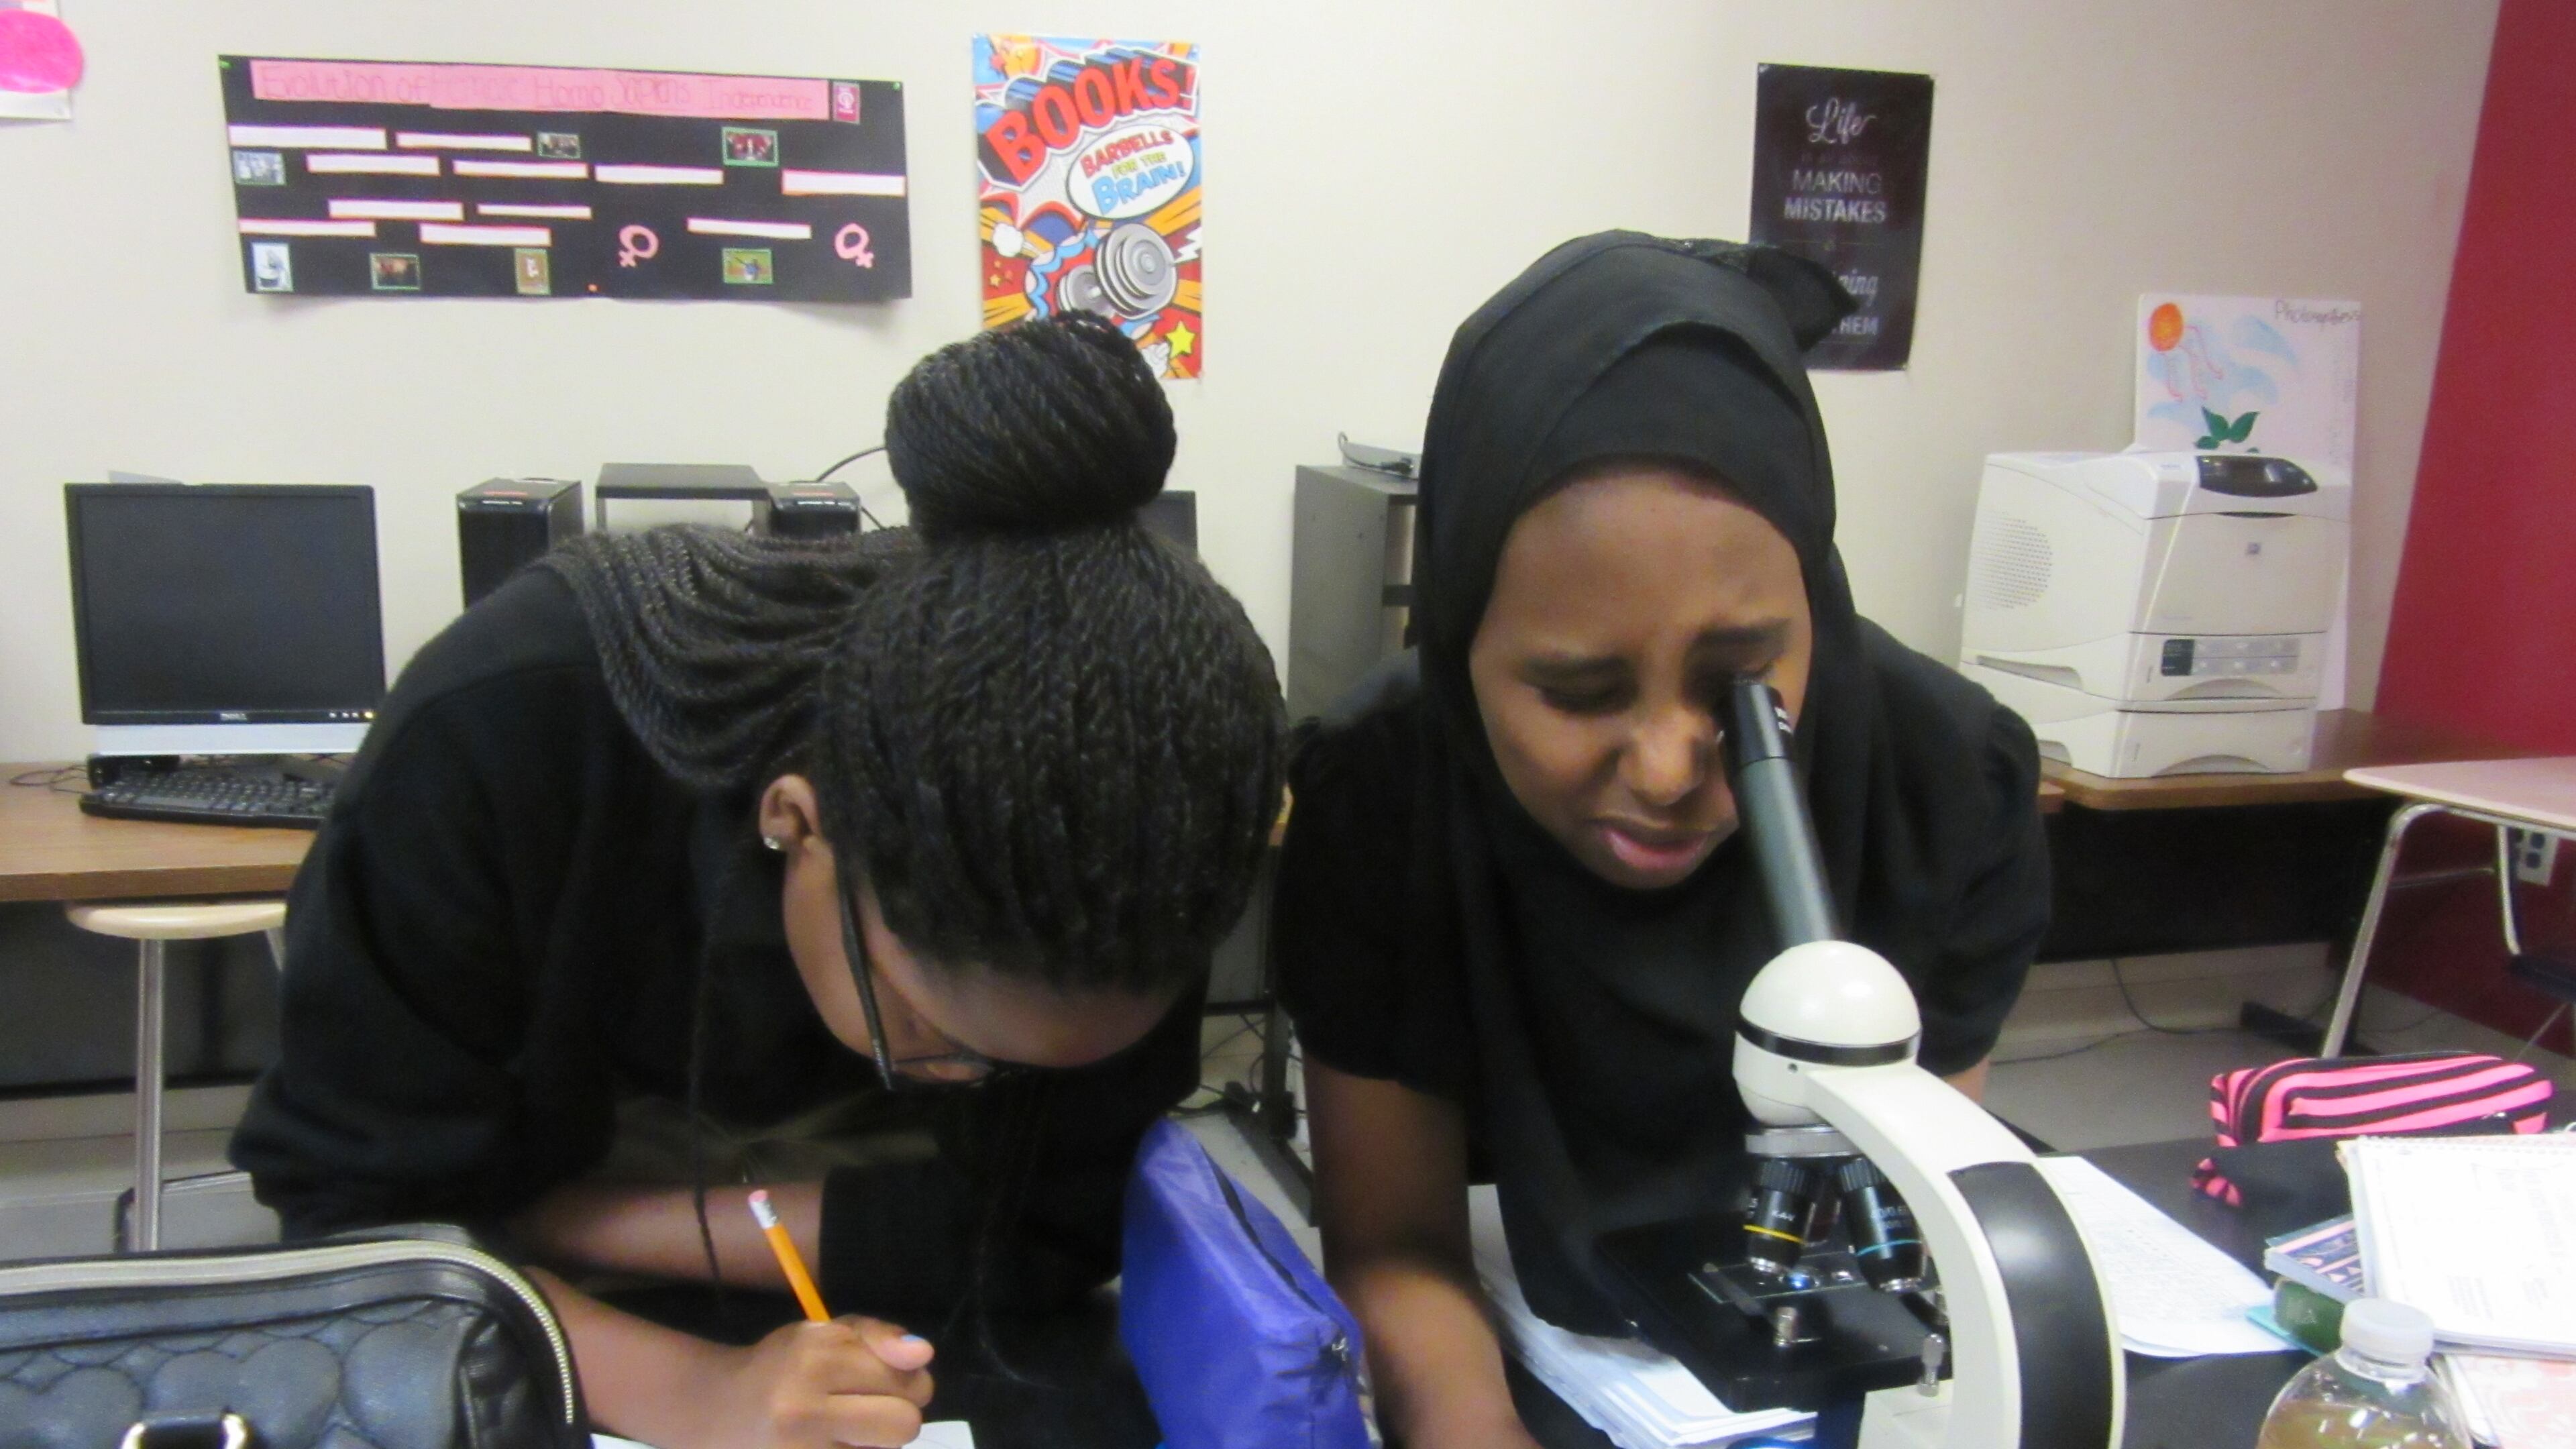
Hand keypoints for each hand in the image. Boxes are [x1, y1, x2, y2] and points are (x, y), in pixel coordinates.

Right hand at [681, 1316, 936, 1447]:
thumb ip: (879, 1337)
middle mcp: (802, 1410)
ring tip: (841, 1431)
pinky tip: (832, 1445)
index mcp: (815, 1358)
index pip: (908, 1379)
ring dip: (874, 1444)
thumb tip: (923, 1353)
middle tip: (867, 1410)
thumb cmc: (784, 1366)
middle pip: (904, 1425)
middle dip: (898, 1417)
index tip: (882, 1381)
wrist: (717, 1411)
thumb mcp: (827, 1334)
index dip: (907, 1380)